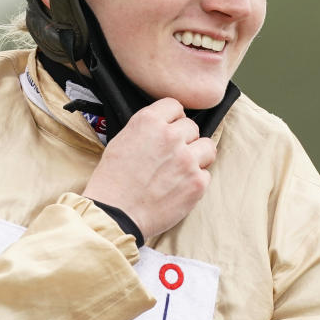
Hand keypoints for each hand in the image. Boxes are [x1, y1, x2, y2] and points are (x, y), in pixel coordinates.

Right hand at [83, 98, 215, 238]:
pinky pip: (206, 174)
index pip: (175, 105)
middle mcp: (171, 136)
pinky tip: (179, 188)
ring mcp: (187, 159)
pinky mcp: (197, 183)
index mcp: (149, 121)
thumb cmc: (112, 181)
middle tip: (171, 156)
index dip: (172, 118)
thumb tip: (164, 127)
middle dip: (184, 139)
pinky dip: (196, 181)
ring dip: (197, 156)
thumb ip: (147, 129)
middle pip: (192, 127)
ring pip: (207, 147)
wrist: (115, 214)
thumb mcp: (122, 140)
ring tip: (181, 169)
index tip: (170, 128)